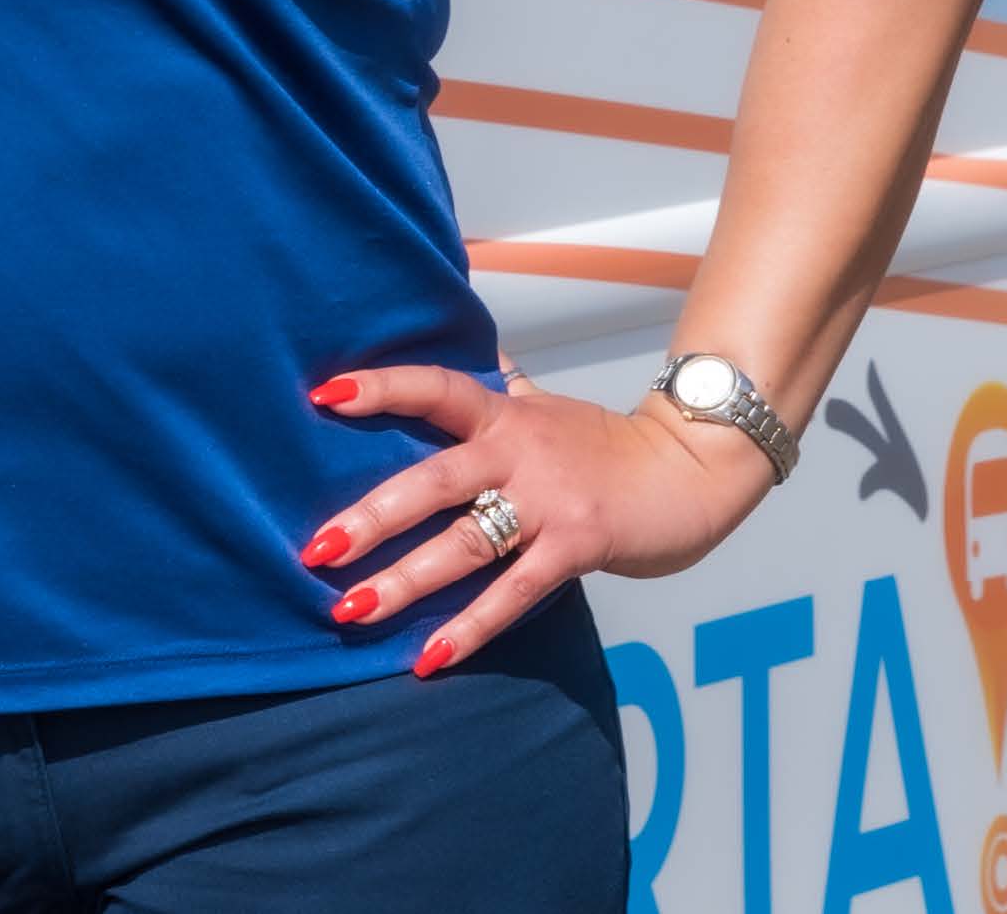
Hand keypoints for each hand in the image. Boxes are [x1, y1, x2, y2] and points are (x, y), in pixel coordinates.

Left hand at [299, 363, 774, 676]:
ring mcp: (550, 500)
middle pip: (435, 479)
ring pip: (466, 542)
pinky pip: (515, 591)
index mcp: (508, 414)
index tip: (324, 395)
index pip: (437, 389)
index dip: (383, 387)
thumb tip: (477, 349)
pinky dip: (471, 626)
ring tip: (351, 610)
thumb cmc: (608, 445)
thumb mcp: (551, 405)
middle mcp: (522, 451)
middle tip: (316, 549)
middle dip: (373, 515)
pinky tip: (430, 657)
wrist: (689, 470)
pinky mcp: (577, 545)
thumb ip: (507, 384)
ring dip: (406, 580)